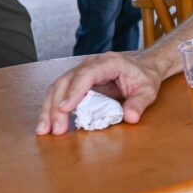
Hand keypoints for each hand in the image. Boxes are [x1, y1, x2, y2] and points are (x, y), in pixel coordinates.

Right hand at [36, 52, 163, 135]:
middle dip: (57, 106)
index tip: (65, 109)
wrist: (145, 66)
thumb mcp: (147, 91)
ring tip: (45, 129)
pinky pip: (61, 92)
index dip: (74, 91)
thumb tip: (131, 117)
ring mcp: (82, 71)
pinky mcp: (78, 81)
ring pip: (58, 87)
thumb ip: (139, 103)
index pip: (86, 74)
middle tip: (55, 128)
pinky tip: (49, 123)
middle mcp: (91, 64)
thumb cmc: (145, 76)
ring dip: (49, 108)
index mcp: (108, 63)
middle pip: (66, 82)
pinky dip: (53, 107)